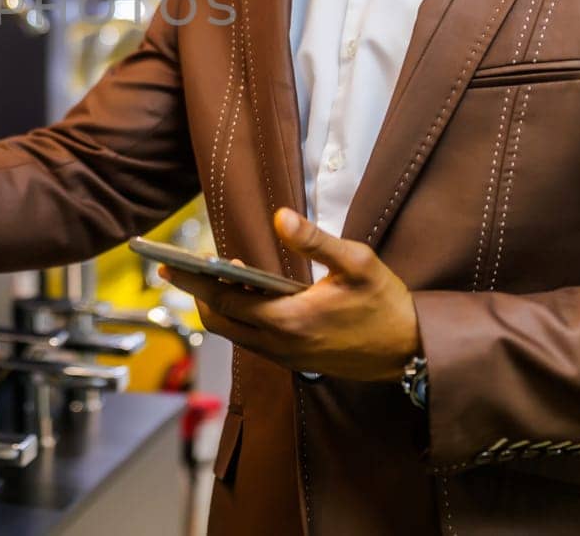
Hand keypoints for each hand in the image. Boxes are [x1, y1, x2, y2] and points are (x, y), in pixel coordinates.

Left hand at [159, 208, 420, 380]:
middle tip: (182, 269)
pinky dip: (239, 319)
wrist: (412, 350)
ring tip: (211, 276)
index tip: (167, 265)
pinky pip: (252, 341)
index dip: (194, 282)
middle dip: (198, 296)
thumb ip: (315, 241)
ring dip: (219, 307)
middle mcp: (281, 344)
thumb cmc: (386, 303)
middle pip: (220, 322)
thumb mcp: (357, 262)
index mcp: (290, 320)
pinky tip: (245, 295)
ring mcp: (287, 357)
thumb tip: (280, 217)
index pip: (226, 300)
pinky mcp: (295, 362)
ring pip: (234, 334)